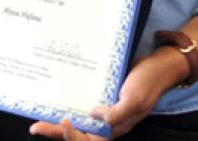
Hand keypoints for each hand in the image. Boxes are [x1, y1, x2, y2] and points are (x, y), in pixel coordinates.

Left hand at [30, 47, 186, 138]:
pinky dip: (73, 107)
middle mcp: (109, 122)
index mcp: (116, 127)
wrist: (161, 64)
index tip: (63, 122)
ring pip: (80, 122)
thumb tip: (93, 114)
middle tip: (36, 127)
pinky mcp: (106, 96)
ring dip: (59, 124)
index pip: (89, 140)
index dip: (73, 136)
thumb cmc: (149, 81)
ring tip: (40, 121)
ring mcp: (107, 109)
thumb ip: (115, 113)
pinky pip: (86, 107)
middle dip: (56, 133)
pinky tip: (61, 102)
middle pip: (80, 134)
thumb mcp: (135, 99)